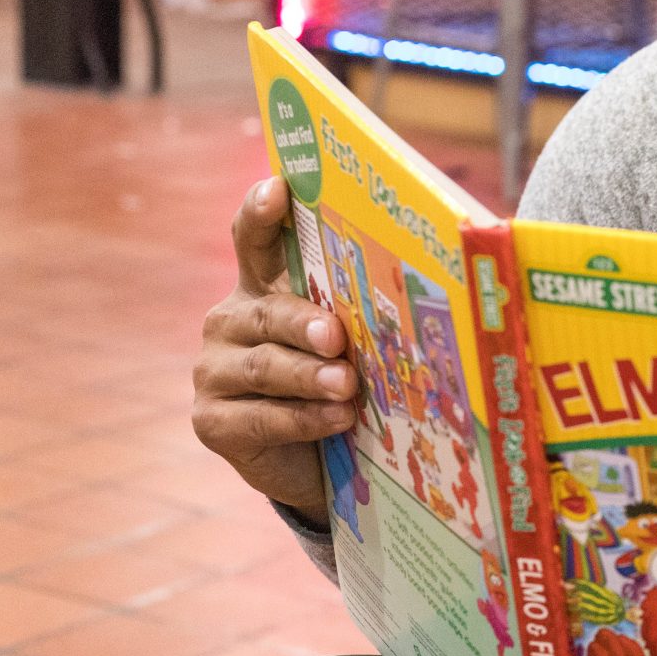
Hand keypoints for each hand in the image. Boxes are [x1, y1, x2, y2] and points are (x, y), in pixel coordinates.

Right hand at [192, 177, 356, 520]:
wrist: (319, 467)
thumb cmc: (346, 390)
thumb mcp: (358, 346)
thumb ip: (368, 312)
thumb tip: (443, 272)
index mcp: (263, 290)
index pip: (252, 241)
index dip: (261, 213)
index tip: (278, 188)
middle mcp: (230, 324)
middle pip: (266, 312)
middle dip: (303, 322)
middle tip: (337, 336)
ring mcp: (214, 373)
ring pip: (262, 366)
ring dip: (308, 376)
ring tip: (347, 385)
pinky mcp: (212, 422)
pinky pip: (259, 417)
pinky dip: (302, 418)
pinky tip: (337, 418)